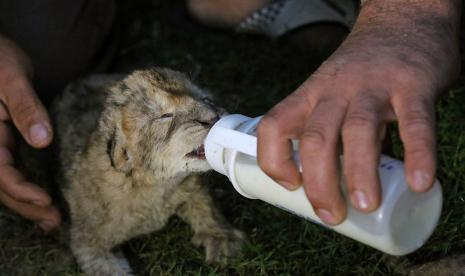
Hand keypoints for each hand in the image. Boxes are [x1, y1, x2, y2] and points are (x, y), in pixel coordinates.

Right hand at [0, 35, 59, 230]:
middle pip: (3, 184)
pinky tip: (44, 200)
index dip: (21, 190)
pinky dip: (28, 188)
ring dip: (28, 203)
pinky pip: (13, 170)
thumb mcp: (12, 77)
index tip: (45, 200)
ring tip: (52, 221)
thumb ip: (26, 107)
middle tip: (55, 222)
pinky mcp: (8, 142)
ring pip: (7, 182)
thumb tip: (42, 140)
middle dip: (27, 206)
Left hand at [257, 0, 459, 224]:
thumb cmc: (362, 70)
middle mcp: (334, 90)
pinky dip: (418, 154)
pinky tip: (419, 182)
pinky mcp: (411, 84)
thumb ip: (332, 131)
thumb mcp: (331, 92)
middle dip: (319, 184)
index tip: (290, 187)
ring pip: (357, 131)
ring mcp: (372, 86)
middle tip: (332, 215)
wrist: (402, 20)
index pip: (273, 126)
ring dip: (358, 174)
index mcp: (310, 94)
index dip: (273, 160)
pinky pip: (414, 123)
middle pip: (316, 139)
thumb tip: (333, 183)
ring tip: (366, 206)